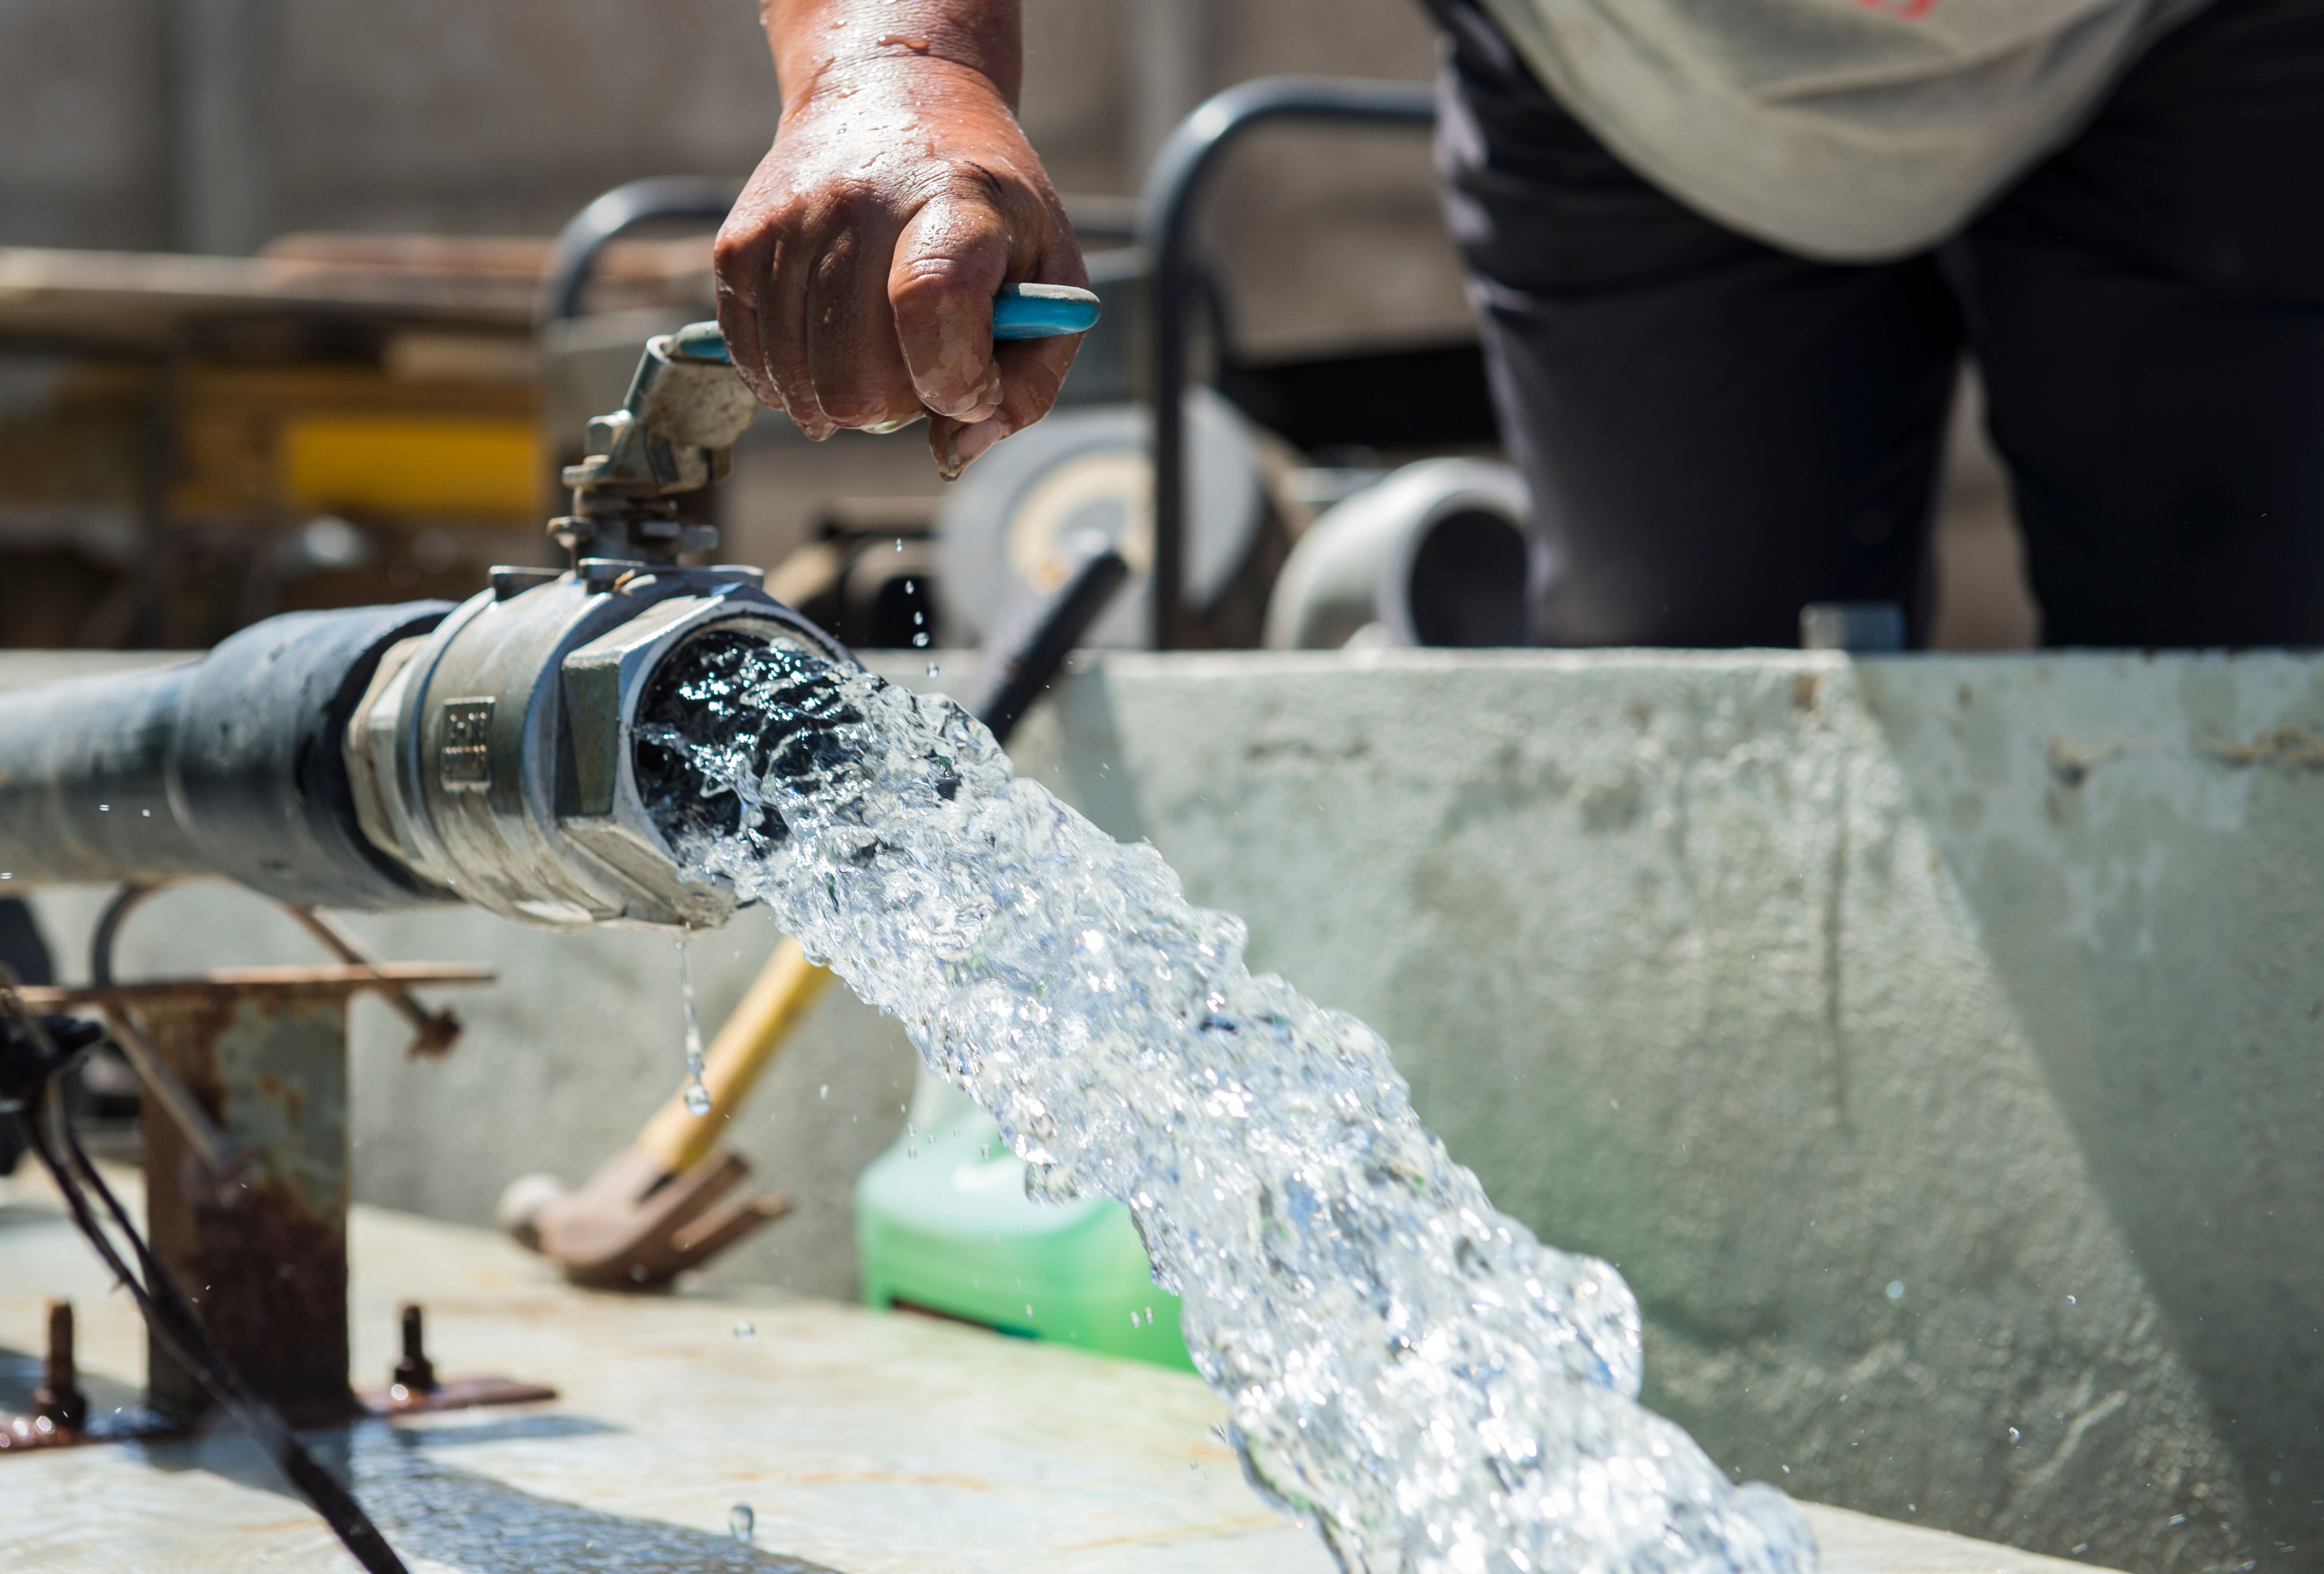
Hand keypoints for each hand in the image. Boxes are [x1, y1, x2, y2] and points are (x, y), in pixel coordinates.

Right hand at [714, 54, 1086, 477]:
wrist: (893, 97)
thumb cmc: (986, 208)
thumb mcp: (1048, 275)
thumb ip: (1027, 381)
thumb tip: (955, 452)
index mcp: (954, 202)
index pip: (932, 305)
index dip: (954, 379)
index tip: (973, 386)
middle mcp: (859, 203)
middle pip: (857, 375)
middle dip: (898, 406)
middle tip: (920, 371)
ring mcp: (789, 222)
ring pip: (802, 384)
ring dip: (844, 399)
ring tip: (876, 355)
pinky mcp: (738, 241)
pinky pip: (750, 358)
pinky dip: (789, 384)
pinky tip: (823, 360)